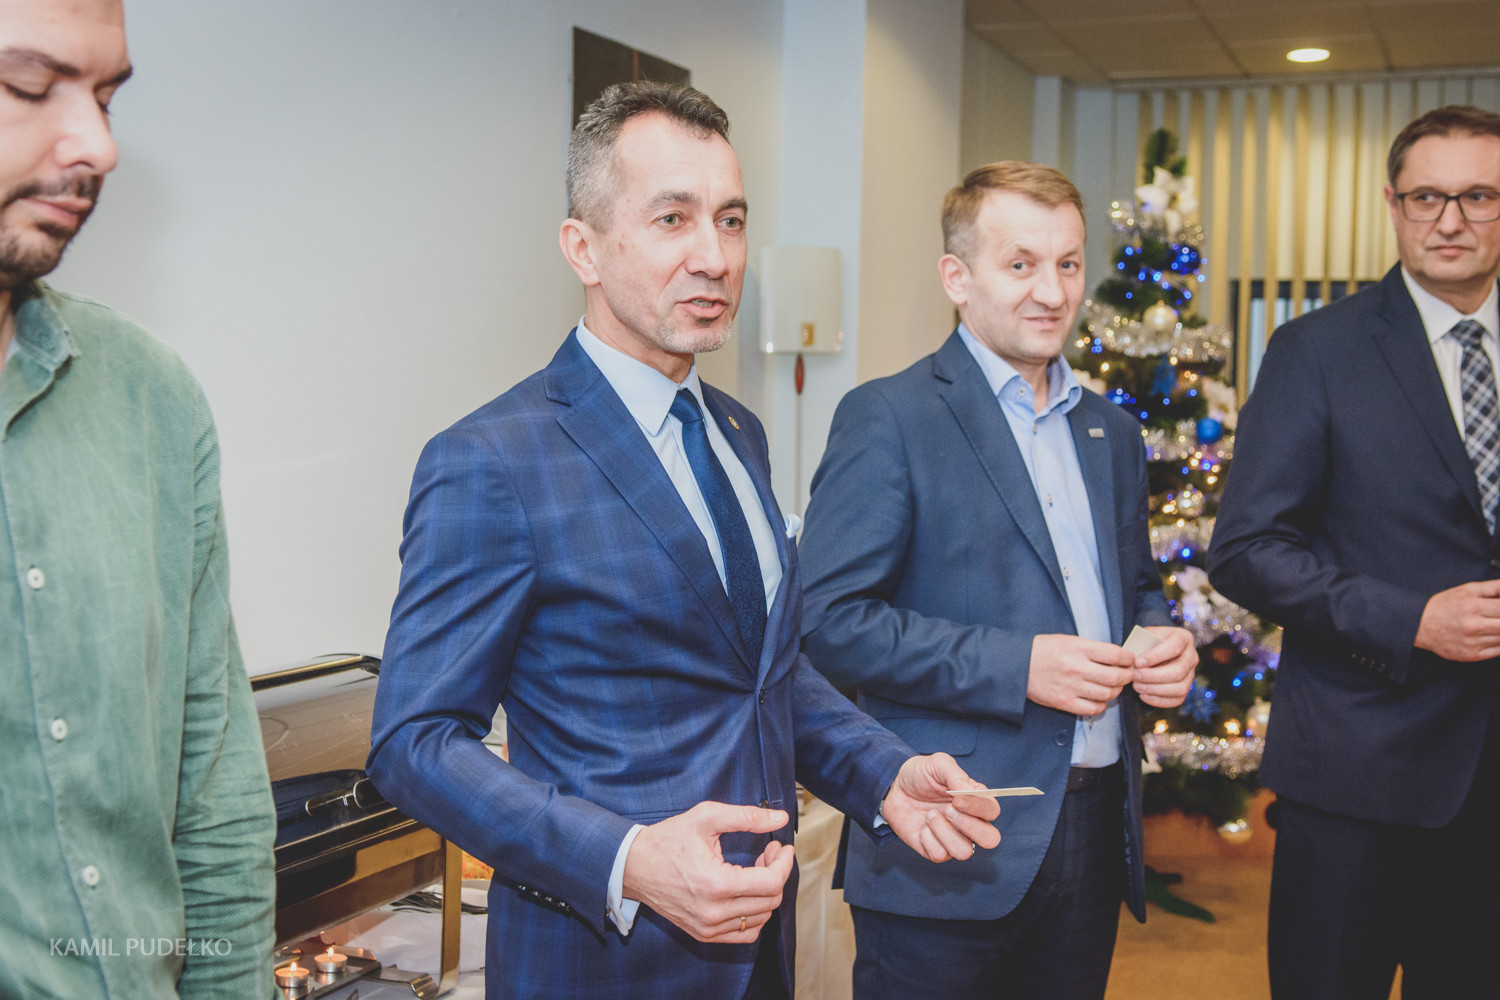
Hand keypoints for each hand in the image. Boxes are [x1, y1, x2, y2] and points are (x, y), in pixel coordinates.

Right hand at [621, 801, 792, 943]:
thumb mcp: (706, 817)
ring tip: (755, 869)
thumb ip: (747, 817)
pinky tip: (746, 891)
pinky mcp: (703, 934)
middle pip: (770, 901)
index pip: (771, 883)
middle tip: (767, 852)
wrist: (634, 865)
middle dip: (777, 873)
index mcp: (716, 884)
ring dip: (766, 892)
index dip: (783, 863)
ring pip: (761, 918)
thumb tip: (780, 819)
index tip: (782, 847)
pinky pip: (745, 933)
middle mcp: (713, 912)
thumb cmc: (668, 840)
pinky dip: (755, 914)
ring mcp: (708, 927)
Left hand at [881, 753, 1001, 862]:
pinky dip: (928, 839)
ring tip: (929, 815)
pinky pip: (940, 854)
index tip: (956, 799)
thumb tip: (969, 791)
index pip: (992, 811)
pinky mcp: (936, 850)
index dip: (978, 808)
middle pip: (990, 839)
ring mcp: (954, 838)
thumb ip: (955, 775)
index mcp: (976, 801)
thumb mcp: (938, 764)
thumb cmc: (921, 775)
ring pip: (964, 852)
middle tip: (947, 810)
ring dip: (945, 833)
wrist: (894, 788)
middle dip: (969, 826)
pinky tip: (921, 826)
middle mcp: (970, 823)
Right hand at [1026, 634, 1134, 714]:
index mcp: (1078, 648)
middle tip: (1128, 674)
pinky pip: (1093, 708)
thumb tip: (1118, 657)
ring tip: (1113, 686)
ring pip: (1107, 694)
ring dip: (1116, 691)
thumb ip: (1092, 648)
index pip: (1115, 654)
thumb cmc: (1044, 650)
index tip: (1130, 659)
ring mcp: (1071, 687)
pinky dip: (1101, 705)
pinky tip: (1099, 698)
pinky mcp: (1064, 702)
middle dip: (1128, 676)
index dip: (1128, 658)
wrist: (1017, 665)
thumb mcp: (1068, 640)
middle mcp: (1077, 668)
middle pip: (1116, 677)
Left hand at [1131, 626, 1197, 707]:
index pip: (1175, 647)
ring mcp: (1191, 674)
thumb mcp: (1145, 636)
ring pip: (1180, 688)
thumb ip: (1141, 644)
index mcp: (1183, 638)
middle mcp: (1191, 656)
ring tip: (1137, 686)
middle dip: (1154, 676)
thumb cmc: (1148, 643)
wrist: (1155, 650)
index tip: (1138, 662)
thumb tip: (1132, 660)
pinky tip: (1144, 695)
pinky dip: (1159, 700)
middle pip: (1179, 670)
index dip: (1156, 656)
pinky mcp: (1186, 688)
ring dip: (1155, 690)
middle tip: (1135, 676)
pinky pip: (1177, 699)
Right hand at [1415, 580, 1499, 661]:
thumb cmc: (1443, 606)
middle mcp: (1474, 626)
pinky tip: (1493, 635)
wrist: (1419, 625)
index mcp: (1473, 607)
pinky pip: (1498, 651)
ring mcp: (1473, 642)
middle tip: (1498, 617)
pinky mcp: (1472, 655)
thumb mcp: (1466, 590)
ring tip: (1494, 624)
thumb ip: (1493, 588)